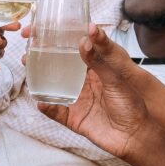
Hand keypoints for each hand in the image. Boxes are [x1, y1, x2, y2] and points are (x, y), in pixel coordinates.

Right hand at [36, 26, 154, 157]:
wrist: (136, 135)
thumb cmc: (133, 104)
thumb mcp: (116, 78)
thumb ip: (100, 60)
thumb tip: (84, 39)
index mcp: (95, 69)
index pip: (74, 50)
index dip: (59, 40)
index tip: (43, 30)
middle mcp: (84, 83)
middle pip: (58, 68)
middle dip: (41, 58)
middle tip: (28, 50)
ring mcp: (77, 100)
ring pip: (53, 88)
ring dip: (38, 79)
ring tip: (27, 69)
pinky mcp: (74, 119)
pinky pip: (56, 112)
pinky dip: (47, 107)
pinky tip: (40, 102)